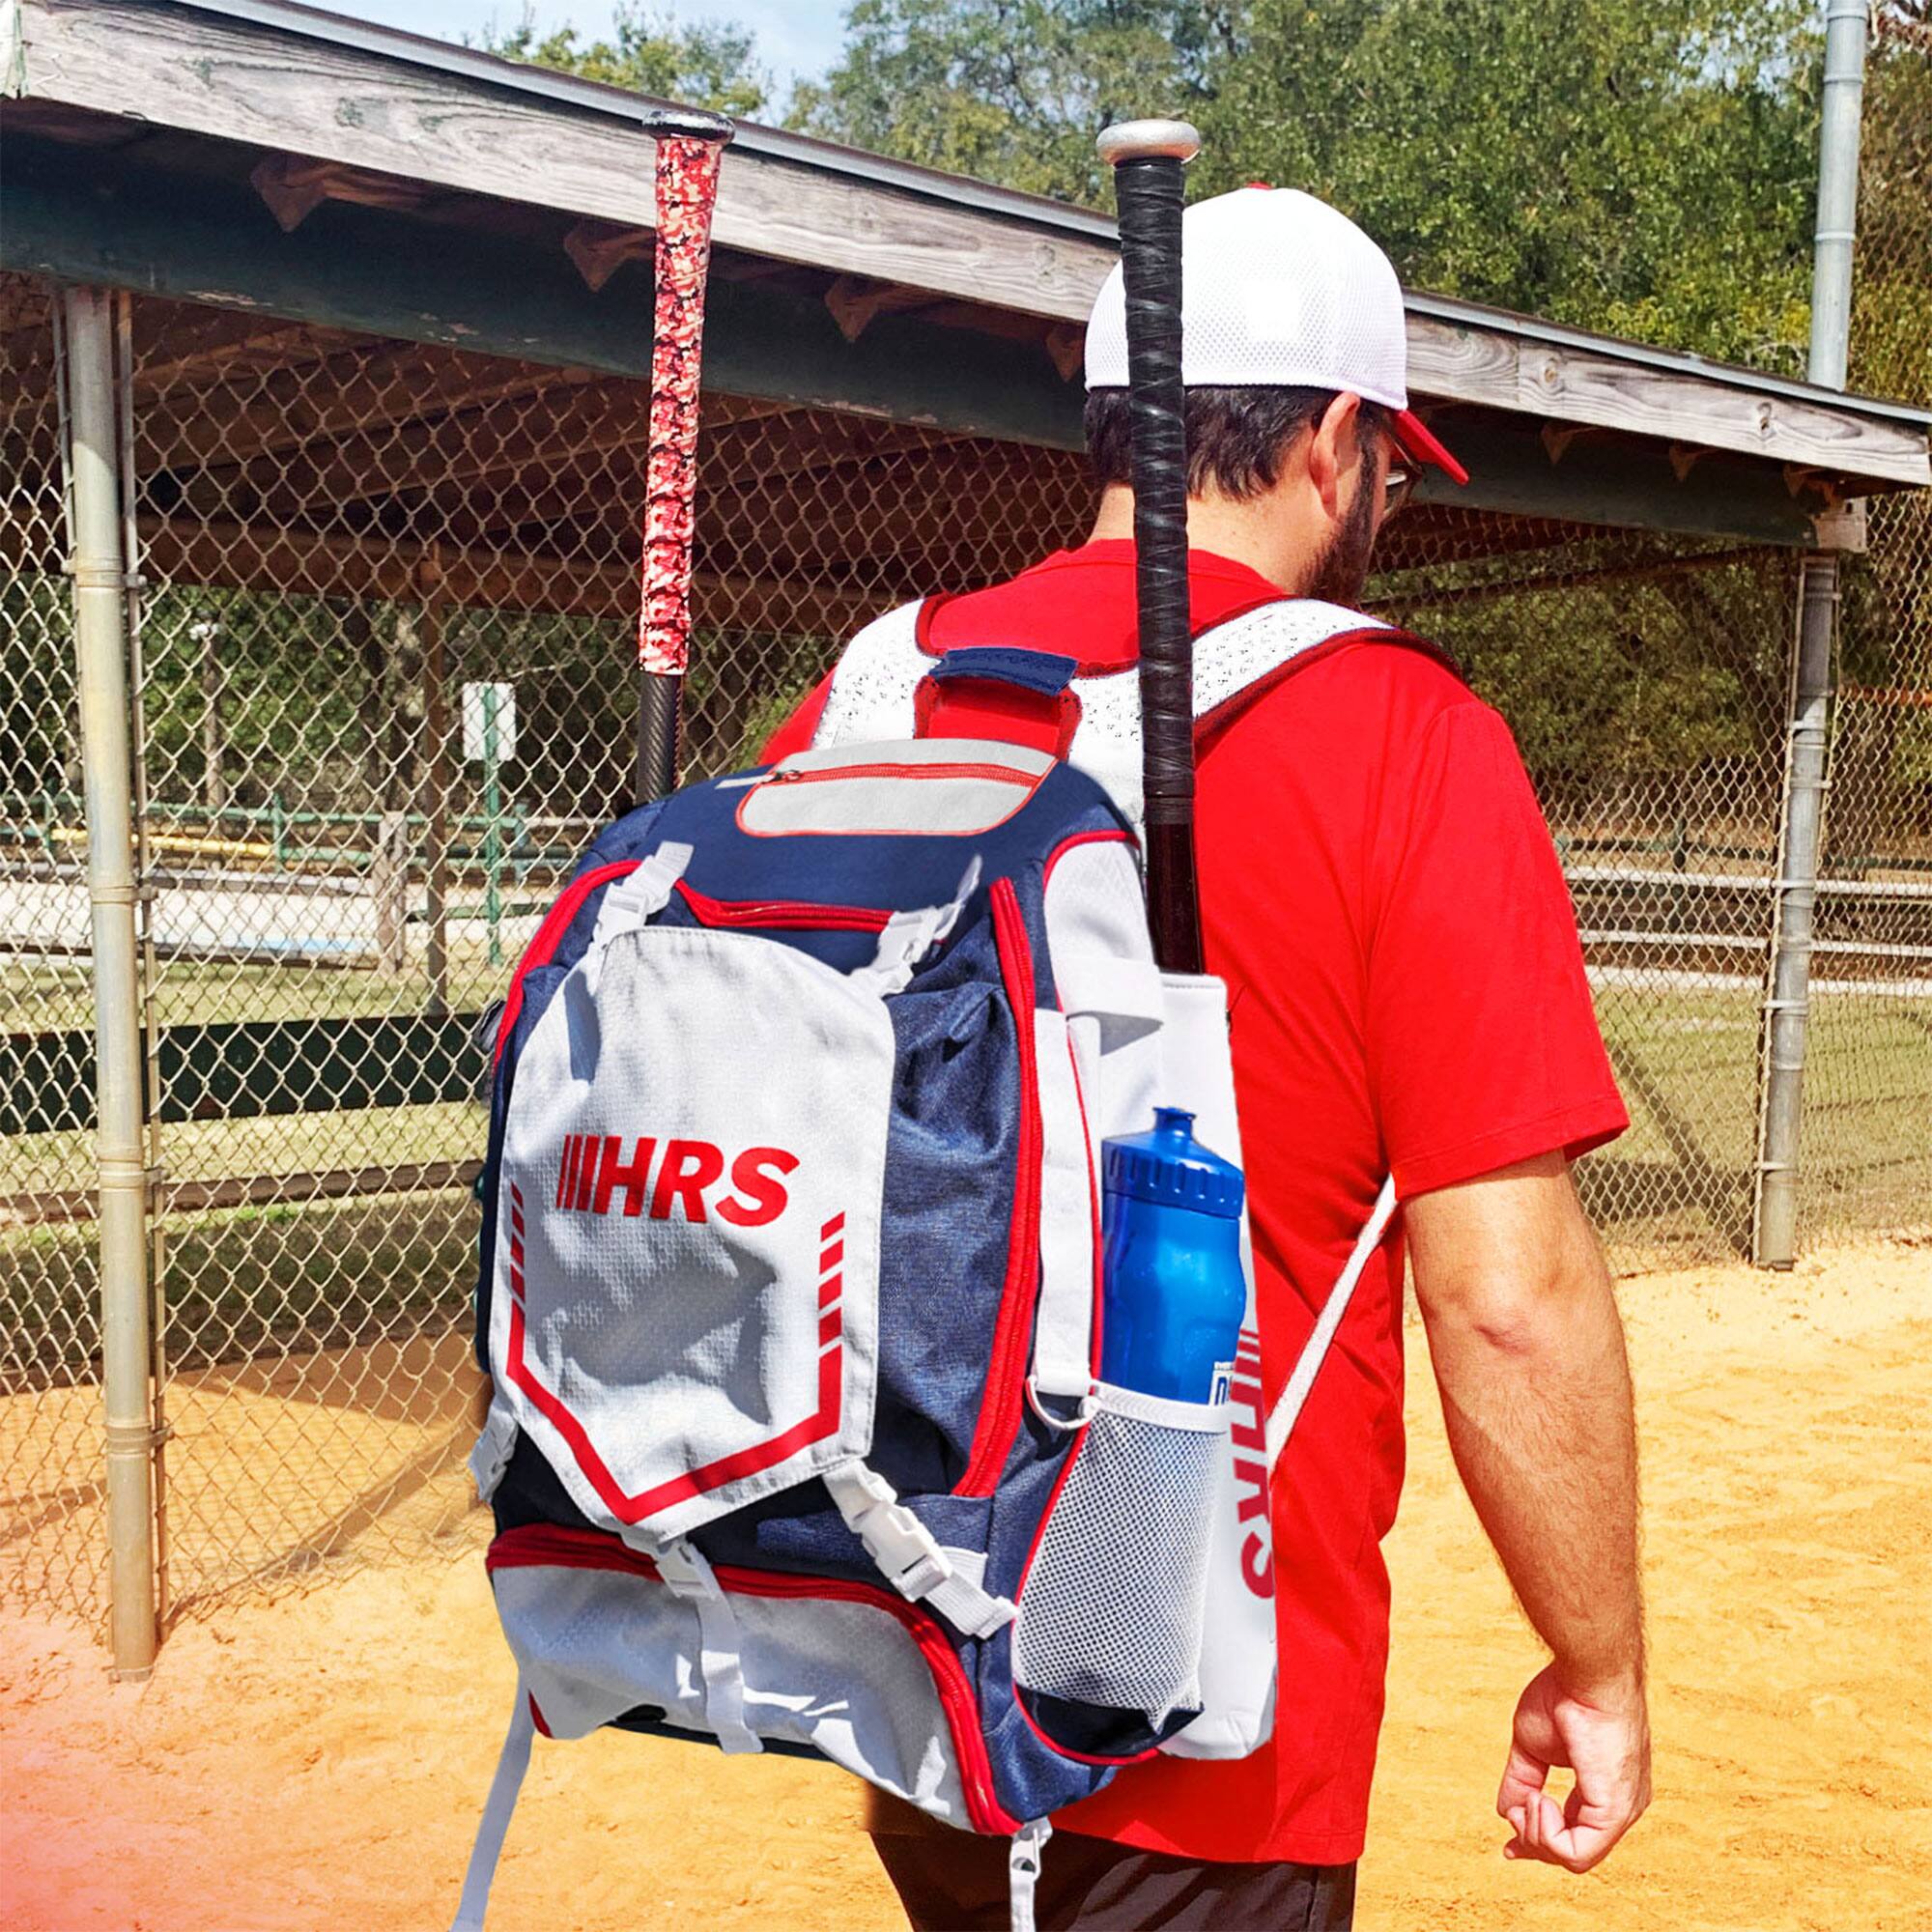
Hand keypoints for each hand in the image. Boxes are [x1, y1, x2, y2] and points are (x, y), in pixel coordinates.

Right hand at [1496, 1663, 1649, 1872]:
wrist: (1586, 1674)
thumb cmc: (1564, 1695)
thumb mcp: (1533, 1745)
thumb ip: (1521, 1780)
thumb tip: (1506, 1812)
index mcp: (1606, 1791)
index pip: (1575, 1835)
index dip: (1538, 1841)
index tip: (1508, 1843)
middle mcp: (1621, 1807)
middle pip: (1572, 1853)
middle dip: (1533, 1841)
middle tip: (1515, 1811)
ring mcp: (1621, 1812)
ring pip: (1572, 1859)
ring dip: (1536, 1834)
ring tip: (1532, 1796)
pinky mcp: (1614, 1811)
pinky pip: (1574, 1853)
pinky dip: (1545, 1834)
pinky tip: (1540, 1799)